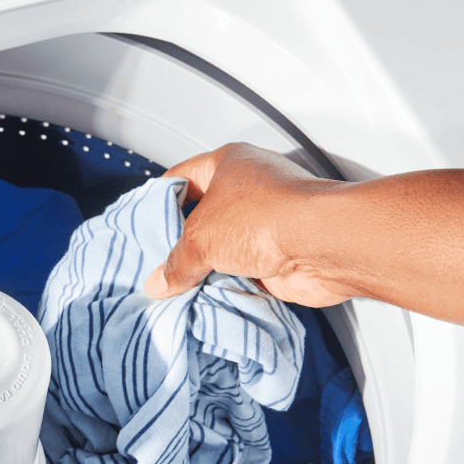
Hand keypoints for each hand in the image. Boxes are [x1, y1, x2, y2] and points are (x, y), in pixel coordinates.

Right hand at [144, 143, 355, 306]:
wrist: (323, 245)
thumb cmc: (265, 218)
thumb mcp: (200, 239)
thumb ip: (175, 262)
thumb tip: (159, 282)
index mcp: (228, 163)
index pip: (180, 178)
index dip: (157, 202)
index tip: (140, 227)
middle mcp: (248, 189)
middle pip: (201, 218)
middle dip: (181, 244)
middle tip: (154, 265)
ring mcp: (265, 223)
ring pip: (222, 249)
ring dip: (205, 269)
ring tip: (175, 289)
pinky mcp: (279, 256)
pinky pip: (241, 273)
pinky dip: (226, 287)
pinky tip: (205, 301)